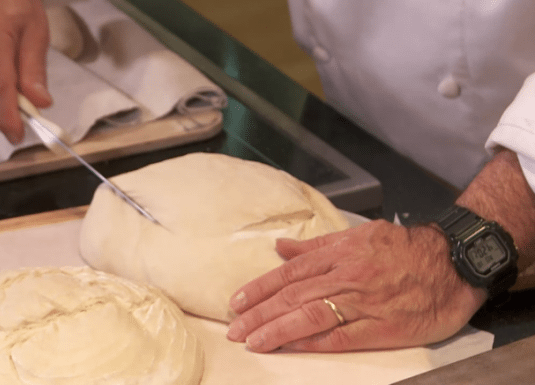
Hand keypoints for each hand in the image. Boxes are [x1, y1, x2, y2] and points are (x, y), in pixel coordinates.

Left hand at [226, 220, 487, 352]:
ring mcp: (364, 303)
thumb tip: (280, 247)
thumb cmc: (404, 248)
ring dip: (278, 330)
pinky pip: (343, 337)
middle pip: (293, 297)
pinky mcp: (383, 327)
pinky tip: (291, 348)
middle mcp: (347, 277)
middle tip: (234, 329)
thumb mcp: (359, 235)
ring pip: (312, 317)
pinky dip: (314, 343)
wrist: (453, 261)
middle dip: (260, 314)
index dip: (259, 289)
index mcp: (339, 254)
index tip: (237, 303)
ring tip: (253, 341)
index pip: (289, 273)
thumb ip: (317, 246)